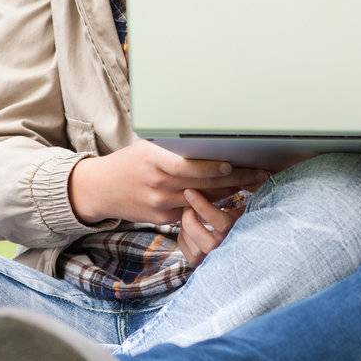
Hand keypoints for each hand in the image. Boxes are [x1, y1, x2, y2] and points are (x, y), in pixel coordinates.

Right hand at [68, 139, 267, 225]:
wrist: (101, 190)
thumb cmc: (128, 162)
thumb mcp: (147, 147)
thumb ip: (174, 149)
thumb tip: (208, 141)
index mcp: (153, 160)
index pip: (188, 165)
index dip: (212, 167)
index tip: (232, 163)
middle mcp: (158, 184)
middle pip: (203, 184)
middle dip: (235, 178)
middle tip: (259, 172)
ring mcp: (161, 204)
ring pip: (203, 199)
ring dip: (229, 192)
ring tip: (252, 182)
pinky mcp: (163, 219)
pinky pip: (193, 211)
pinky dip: (211, 203)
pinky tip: (229, 196)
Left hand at [176, 189, 245, 266]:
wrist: (248, 255)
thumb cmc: (247, 222)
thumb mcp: (250, 208)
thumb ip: (252, 191)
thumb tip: (260, 172)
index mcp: (239, 233)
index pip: (221, 222)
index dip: (202, 205)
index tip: (189, 191)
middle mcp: (225, 248)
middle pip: (197, 231)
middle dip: (188, 214)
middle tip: (187, 203)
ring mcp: (211, 258)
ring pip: (188, 238)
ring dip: (184, 224)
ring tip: (188, 214)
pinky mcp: (199, 264)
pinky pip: (184, 247)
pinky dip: (182, 235)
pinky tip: (189, 228)